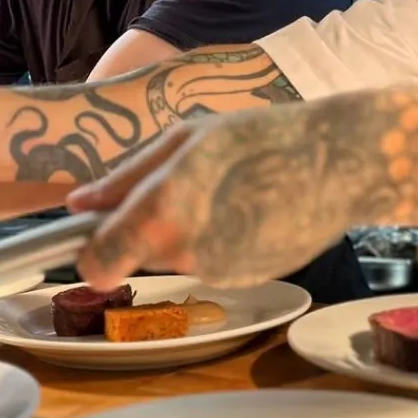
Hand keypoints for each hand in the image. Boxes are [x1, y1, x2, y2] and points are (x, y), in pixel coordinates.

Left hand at [71, 103, 358, 288]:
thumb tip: (78, 202)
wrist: (338, 164)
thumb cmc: (259, 137)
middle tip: (186, 188)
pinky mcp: (244, 280)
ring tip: (226, 192)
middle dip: (149, 229)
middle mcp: (183, 252)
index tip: (99, 238)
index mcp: (160, 212)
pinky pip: (210, 263)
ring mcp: (217, 272)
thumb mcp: (185, 138)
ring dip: (187, 232)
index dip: (92, 254)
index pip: (97, 263)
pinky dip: (219, 242)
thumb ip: (125, 175)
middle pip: (138, 255)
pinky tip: (248, 210)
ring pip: (176, 258)